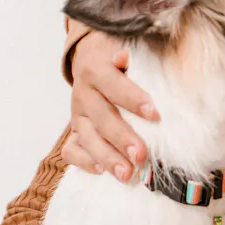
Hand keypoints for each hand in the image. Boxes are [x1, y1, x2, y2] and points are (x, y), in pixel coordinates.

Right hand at [67, 31, 157, 181]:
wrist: (92, 59)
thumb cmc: (119, 61)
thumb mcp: (126, 50)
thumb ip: (130, 57)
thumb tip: (124, 57)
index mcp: (95, 69)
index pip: (112, 84)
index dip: (131, 98)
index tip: (154, 113)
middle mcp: (83, 93)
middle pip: (101, 117)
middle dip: (122, 138)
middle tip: (142, 155)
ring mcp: (77, 114)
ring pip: (86, 137)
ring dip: (106, 157)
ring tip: (127, 174)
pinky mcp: (74, 131)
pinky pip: (70, 150)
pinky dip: (84, 162)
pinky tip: (102, 171)